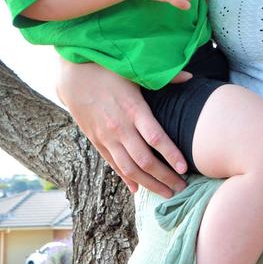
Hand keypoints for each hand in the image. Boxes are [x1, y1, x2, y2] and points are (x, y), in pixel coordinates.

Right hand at [57, 58, 187, 196]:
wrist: (73, 75)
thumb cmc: (109, 70)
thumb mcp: (135, 71)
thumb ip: (164, 77)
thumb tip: (190, 77)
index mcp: (133, 108)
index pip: (156, 137)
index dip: (171, 154)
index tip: (185, 168)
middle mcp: (119, 127)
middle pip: (144, 160)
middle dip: (164, 177)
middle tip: (182, 188)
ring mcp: (106, 137)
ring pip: (129, 168)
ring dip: (149, 184)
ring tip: (166, 193)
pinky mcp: (96, 141)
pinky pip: (113, 165)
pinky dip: (126, 179)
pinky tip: (138, 189)